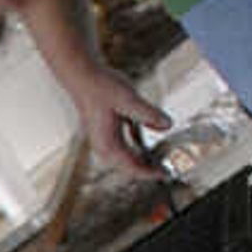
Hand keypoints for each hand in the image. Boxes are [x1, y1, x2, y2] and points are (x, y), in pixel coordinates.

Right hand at [56, 55, 170, 173]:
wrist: (83, 77)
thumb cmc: (101, 88)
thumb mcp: (128, 100)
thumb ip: (149, 113)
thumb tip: (168, 125)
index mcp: (108, 144)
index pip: (132, 167)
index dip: (150, 172)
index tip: (167, 174)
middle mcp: (104, 146)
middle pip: (129, 167)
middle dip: (148, 170)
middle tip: (168, 170)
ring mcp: (105, 140)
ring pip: (126, 159)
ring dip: (143, 160)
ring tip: (160, 160)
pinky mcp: (107, 132)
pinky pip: (125, 148)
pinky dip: (138, 149)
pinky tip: (148, 144)